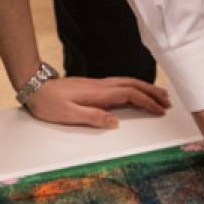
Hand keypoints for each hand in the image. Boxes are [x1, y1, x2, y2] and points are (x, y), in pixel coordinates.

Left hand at [24, 76, 169, 128]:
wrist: (35, 87)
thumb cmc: (49, 103)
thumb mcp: (68, 115)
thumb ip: (92, 117)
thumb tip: (115, 122)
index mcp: (98, 93)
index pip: (129, 95)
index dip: (147, 102)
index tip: (160, 110)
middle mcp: (101, 86)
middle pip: (133, 85)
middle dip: (152, 92)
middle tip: (168, 101)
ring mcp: (98, 84)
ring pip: (127, 82)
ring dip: (145, 88)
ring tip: (159, 95)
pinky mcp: (94, 86)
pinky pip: (120, 84)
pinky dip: (134, 87)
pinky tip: (136, 91)